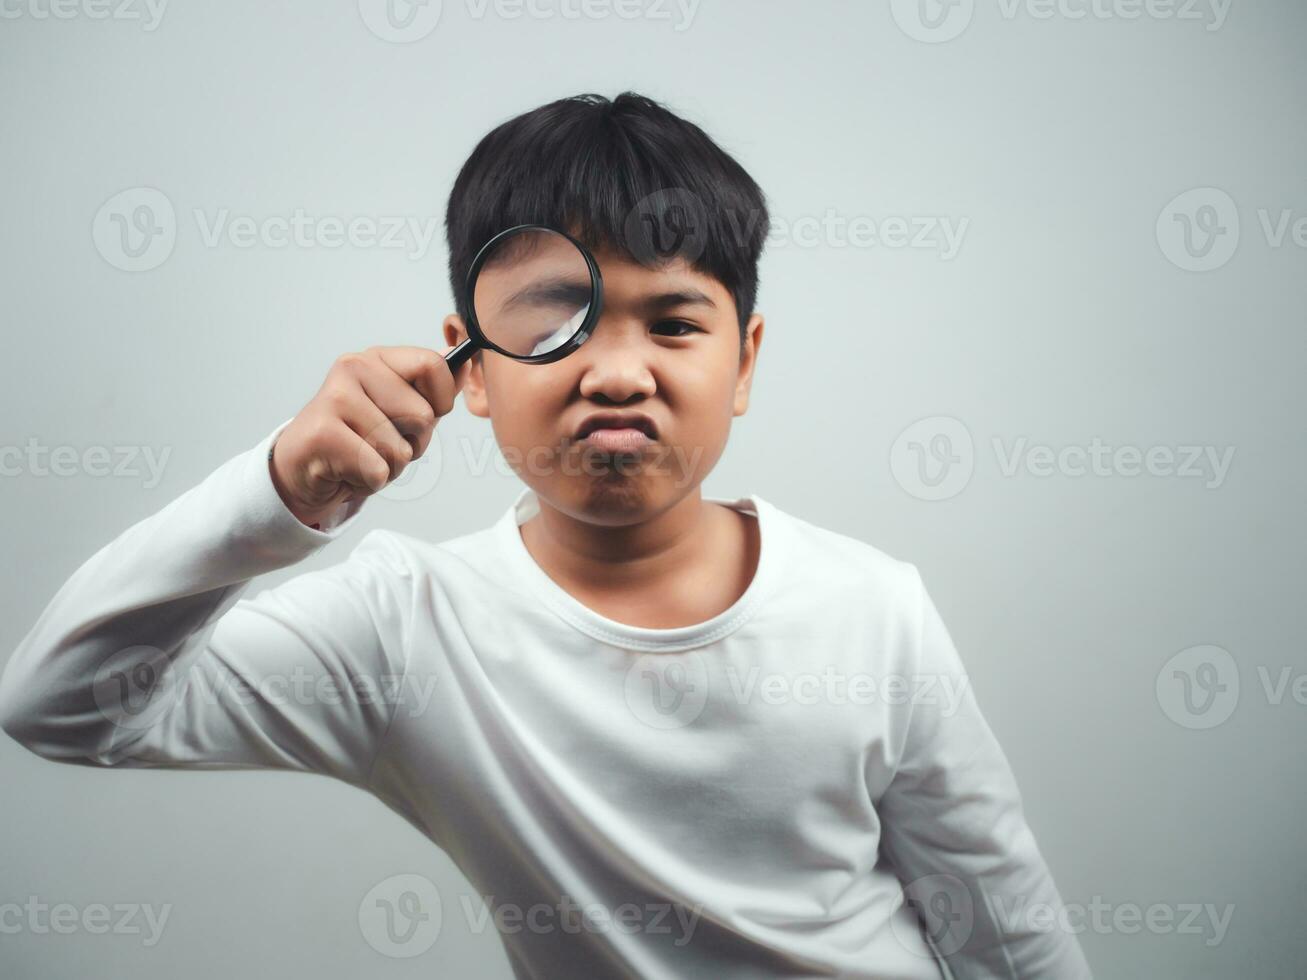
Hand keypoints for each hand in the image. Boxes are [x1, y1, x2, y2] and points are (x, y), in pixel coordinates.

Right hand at [269, 345, 470, 526]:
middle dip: (413, 444)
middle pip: (423, 416)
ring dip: (389, 466)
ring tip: (362, 456)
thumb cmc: (358, 437)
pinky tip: (349, 470)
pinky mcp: (322, 434)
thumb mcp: (402, 410)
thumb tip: (467, 363)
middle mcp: (353, 368)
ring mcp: (334, 398)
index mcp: (378, 358)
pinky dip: (371, 481)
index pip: (433, 365)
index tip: (423, 416)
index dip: (441, 401)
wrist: (304, 468)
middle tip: (380, 443)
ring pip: (400, 449)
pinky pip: (377, 470)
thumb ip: (434, 388)